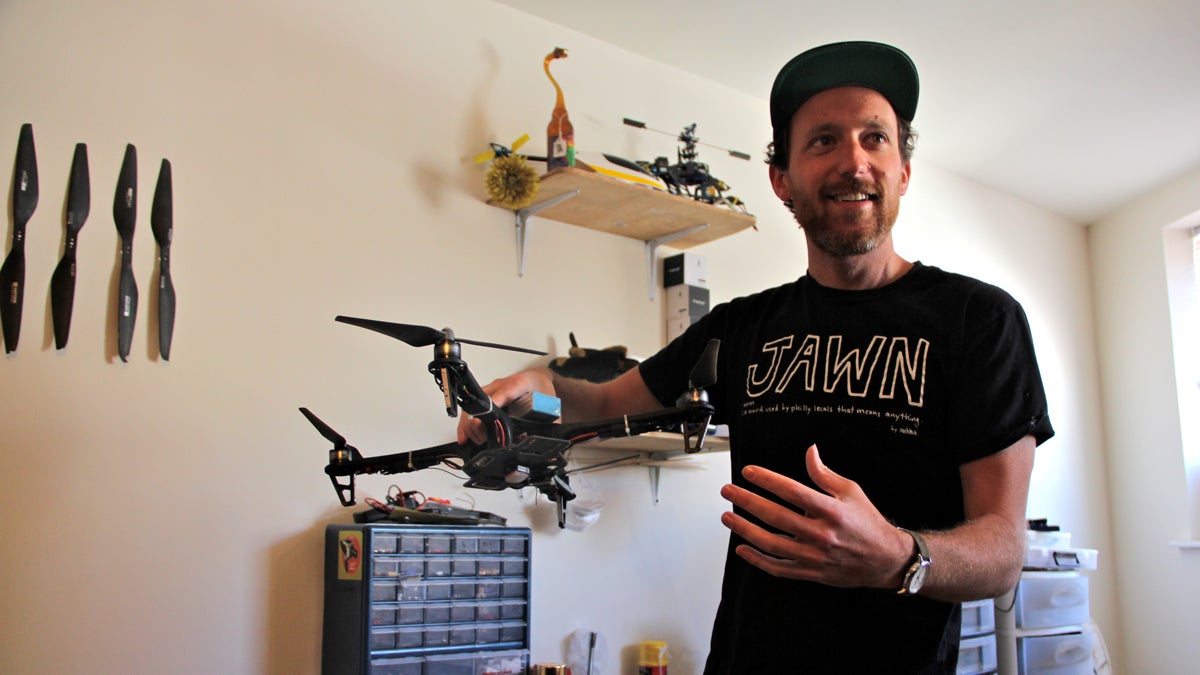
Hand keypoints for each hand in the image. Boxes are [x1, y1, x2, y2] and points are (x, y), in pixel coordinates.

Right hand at [456, 368, 554, 444]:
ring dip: (470, 425)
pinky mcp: (487, 396)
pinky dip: (467, 423)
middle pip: (483, 401)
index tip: (487, 418)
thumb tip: (547, 440)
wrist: (537, 379)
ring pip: (474, 405)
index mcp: (520, 383)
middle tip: (482, 439)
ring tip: (473, 441)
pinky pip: (473, 408)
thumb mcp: (549, 404)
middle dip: (479, 422)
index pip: (506, 392)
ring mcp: (492, 390)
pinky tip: (465, 436)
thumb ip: (549, 422)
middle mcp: (502, 384)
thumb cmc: (541, 389)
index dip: (494, 405)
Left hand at [719, 444, 911, 588]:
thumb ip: (824, 474)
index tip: (748, 471)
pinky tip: (742, 547)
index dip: (767, 480)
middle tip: (728, 491)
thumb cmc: (867, 523)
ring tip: (727, 516)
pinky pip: (778, 568)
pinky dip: (757, 560)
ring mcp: (814, 556)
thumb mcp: (851, 491)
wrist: (885, 560)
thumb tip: (809, 451)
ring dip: (745, 530)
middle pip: (776, 517)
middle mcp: (822, 534)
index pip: (792, 491)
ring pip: (771, 544)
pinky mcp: (810, 572)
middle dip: (747, 502)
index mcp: (832, 511)